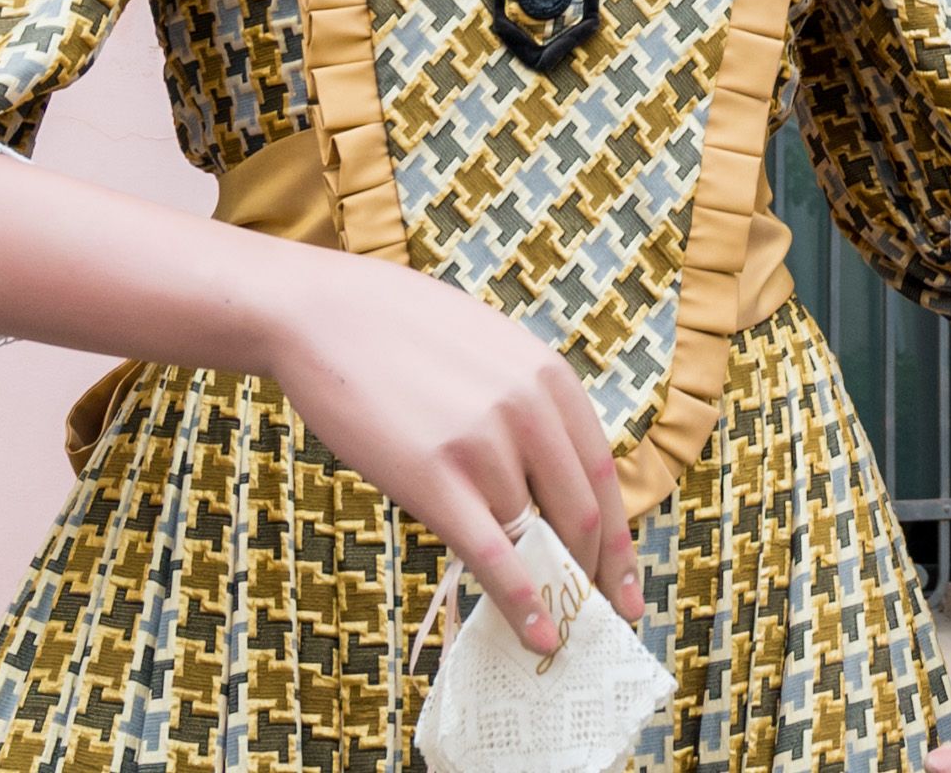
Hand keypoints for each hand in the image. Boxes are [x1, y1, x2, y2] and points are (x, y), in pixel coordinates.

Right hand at [259, 245, 641, 649]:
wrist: (325, 316)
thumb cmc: (404, 333)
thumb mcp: (494, 353)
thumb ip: (530, 408)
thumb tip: (550, 482)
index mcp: (550, 378)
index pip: (602, 474)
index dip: (618, 536)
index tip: (625, 580)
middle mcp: (528, 410)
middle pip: (580, 514)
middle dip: (593, 574)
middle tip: (600, 616)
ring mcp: (482, 444)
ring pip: (529, 535)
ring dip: (543, 585)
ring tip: (549, 623)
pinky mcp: (432, 477)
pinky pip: (492, 554)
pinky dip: (520, 603)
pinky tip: (536, 635)